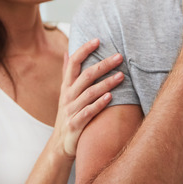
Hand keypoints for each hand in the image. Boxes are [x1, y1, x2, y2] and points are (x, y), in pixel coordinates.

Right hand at [54, 39, 123, 157]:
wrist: (60, 144)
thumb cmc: (68, 114)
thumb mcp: (64, 93)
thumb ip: (67, 73)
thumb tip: (68, 52)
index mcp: (66, 85)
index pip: (73, 62)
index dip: (84, 50)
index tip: (98, 40)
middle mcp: (68, 95)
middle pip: (86, 75)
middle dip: (103, 65)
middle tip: (119, 56)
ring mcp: (71, 110)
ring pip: (90, 93)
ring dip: (106, 83)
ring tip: (122, 76)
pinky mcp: (76, 124)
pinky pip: (88, 112)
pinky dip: (99, 104)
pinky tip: (110, 97)